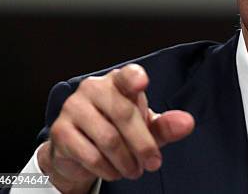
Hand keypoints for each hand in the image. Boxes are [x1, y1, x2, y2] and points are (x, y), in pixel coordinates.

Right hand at [37, 64, 194, 193]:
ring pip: (108, 139)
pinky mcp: (61, 130)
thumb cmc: (119, 130)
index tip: (142, 83)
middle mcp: (94, 88)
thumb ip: (166, 125)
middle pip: (124, 115)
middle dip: (143, 144)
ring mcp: (74, 107)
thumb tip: (187, 123)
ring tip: (134, 170)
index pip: (127, 75)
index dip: (134, 78)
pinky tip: (115, 172)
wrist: (79, 150)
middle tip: (153, 163)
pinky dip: (108, 169)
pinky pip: (90, 154)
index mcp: (118, 81)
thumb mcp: (145, 127)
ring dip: (126, 161)